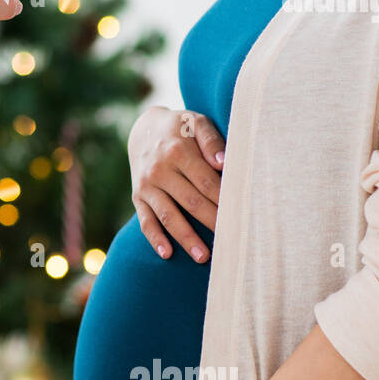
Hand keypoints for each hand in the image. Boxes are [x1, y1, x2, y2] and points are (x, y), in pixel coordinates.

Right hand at [127, 105, 224, 261]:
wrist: (143, 129)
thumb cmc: (180, 128)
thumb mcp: (196, 122)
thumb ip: (211, 141)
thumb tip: (223, 163)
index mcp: (178, 151)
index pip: (207, 182)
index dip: (224, 200)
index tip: (241, 217)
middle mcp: (160, 170)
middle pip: (191, 202)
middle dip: (212, 223)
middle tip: (232, 243)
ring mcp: (147, 185)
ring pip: (168, 215)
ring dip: (185, 237)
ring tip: (203, 257)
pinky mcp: (137, 196)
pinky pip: (145, 220)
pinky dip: (155, 238)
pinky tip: (167, 253)